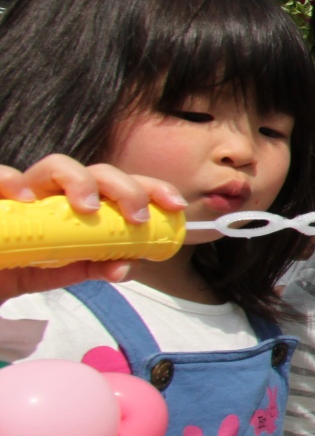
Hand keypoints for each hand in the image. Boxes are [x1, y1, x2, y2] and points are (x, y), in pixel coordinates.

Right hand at [0, 156, 186, 301]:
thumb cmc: (25, 265)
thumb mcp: (67, 269)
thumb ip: (96, 265)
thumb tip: (126, 267)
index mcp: (81, 204)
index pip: (123, 186)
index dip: (153, 188)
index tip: (176, 204)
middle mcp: (57, 192)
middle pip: (97, 172)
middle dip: (125, 188)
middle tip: (136, 217)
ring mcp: (27, 191)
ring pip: (56, 166)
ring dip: (79, 180)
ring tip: (88, 207)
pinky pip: (1, 177)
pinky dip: (10, 180)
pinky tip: (24, 197)